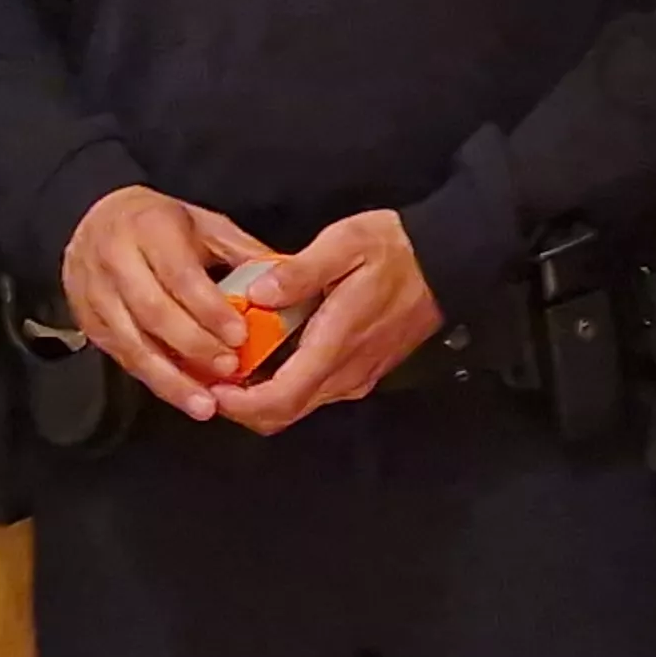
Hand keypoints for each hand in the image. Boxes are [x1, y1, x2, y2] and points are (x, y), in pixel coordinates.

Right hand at [62, 185, 278, 419]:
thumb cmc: (159, 225)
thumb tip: (284, 288)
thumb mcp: (203, 224)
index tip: (239, 336)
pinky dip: (153, 379)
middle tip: (228, 370)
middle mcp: (116, 259)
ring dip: (171, 378)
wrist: (95, 221)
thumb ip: (242, 254)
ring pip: (132, 343)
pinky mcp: (87, 321)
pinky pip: (121, 357)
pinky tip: (180, 395)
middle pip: (154, 312)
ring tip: (205, 404)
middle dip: (194, 346)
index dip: (209, 309)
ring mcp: (95, 293)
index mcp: (150, 227)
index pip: (180, 275)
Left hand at [209, 209, 446, 434]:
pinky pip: (314, 393)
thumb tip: (257, 294)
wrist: (447, 262)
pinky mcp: (362, 371)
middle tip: (208, 378)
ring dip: (260, 398)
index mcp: (336, 344)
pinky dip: (282, 387)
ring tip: (229, 367)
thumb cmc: (396, 249)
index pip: (281, 398)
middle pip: (283, 413)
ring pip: (298, 406)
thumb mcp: (345, 242)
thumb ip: (299, 271)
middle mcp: (345, 373)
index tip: (210, 389)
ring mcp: (356, 376)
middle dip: (241, 406)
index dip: (240, 405)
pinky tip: (265, 358)